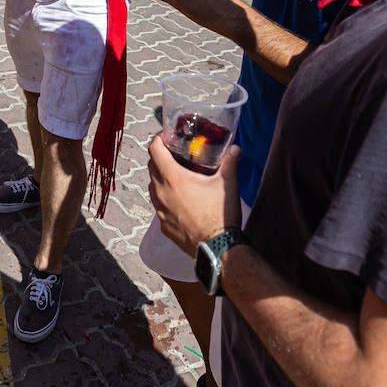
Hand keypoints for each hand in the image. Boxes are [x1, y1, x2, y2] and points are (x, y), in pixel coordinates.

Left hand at [147, 135, 240, 256]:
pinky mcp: (164, 226)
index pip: (154, 151)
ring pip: (152, 188)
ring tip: (176, 177)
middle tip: (174, 155)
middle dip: (160, 158)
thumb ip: (230, 162)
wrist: (218, 248)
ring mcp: (160, 211)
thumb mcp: (228, 183)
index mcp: (173, 178)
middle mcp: (161, 193)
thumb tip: (235, 150)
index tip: (166, 137)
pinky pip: (159, 207)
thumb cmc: (220, 215)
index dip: (158, 140)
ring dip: (160, 179)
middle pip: (151, 167)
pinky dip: (165, 199)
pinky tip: (179, 201)